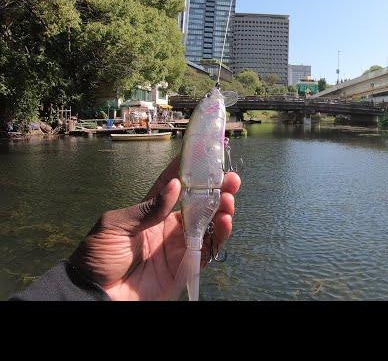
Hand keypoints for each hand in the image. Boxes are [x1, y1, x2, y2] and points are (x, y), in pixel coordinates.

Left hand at [69, 156, 240, 300]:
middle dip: (216, 190)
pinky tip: (224, 220)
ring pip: (209, 225)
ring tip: (229, 198)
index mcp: (151, 213)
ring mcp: (179, 247)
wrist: (93, 295)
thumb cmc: (97, 257)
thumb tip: (175, 186)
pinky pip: (208, 250)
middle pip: (199, 205)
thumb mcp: (115, 226)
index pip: (174, 187)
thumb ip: (147, 209)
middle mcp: (169, 228)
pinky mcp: (186, 267)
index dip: (190, 172)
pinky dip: (219, 235)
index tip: (205, 156)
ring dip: (222, 210)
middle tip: (230, 179)